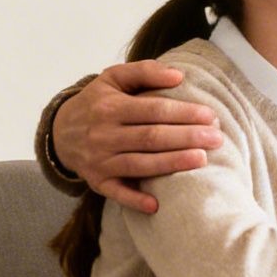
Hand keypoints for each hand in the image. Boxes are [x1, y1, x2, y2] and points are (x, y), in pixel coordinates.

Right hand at [54, 61, 222, 213]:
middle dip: (186, 138)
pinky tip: (157, 205)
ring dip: (172, 164)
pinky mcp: (96, 181)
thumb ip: (145, 71)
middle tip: (216, 139)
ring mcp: (98, 160)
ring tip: (202, 160)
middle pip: (150, 137)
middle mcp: (102, 134)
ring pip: (139, 164)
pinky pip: (115, 193)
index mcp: (109, 107)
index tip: (210, 116)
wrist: (59, 130)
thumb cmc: (98, 102)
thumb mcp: (114, 78)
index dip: (183, 113)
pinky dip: (134, 200)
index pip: (153, 110)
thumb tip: (178, 75)